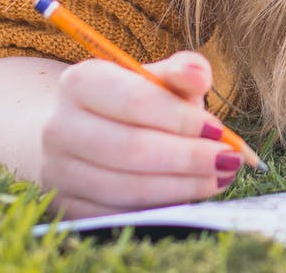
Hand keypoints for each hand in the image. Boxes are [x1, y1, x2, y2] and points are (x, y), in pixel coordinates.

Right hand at [39, 50, 257, 217]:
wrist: (80, 132)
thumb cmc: (133, 100)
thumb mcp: (158, 77)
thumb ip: (184, 71)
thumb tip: (200, 77)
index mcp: (80, 82)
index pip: (134, 101)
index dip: (181, 118)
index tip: (219, 130)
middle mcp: (59, 126)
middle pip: (130, 148)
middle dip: (188, 157)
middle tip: (228, 160)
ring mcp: (58, 170)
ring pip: (126, 187)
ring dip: (181, 186)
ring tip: (220, 177)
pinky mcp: (67, 206)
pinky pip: (119, 214)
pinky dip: (162, 207)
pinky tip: (192, 193)